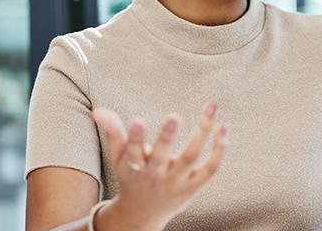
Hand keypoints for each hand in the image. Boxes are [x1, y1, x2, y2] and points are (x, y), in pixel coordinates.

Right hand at [91, 102, 227, 230]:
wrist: (142, 214)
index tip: (138, 121)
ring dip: (202, 133)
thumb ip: (113, 132)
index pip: (133, 153)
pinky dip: (218, 150)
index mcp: (135, 167)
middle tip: (173, 116)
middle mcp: (156, 175)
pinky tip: (223, 127)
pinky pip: (210, 168)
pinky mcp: (194, 186)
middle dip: (166, 138)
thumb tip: (97, 111)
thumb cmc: (132, 176)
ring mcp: (177, 182)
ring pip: (191, 157)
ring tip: (210, 107)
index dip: (135, 139)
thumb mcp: (118, 157)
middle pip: (162, 157)